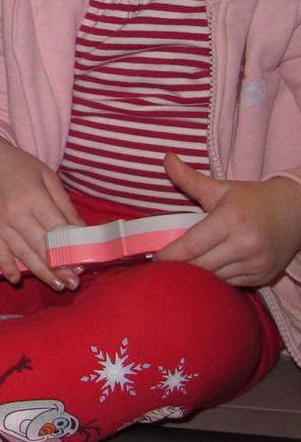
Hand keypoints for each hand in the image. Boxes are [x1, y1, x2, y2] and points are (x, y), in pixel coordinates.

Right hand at [0, 134, 82, 290]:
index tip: (83, 264)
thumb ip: (65, 205)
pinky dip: (5, 266)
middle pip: (41, 245)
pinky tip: (16, 279)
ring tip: (58, 285)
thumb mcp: (48, 178)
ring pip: (23, 253)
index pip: (56, 229)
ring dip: (41, 272)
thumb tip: (82, 232)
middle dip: (59, 266)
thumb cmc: (20, 167)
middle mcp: (15, 212)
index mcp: (33, 197)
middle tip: (75, 282)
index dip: (71, 248)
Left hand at [155, 154, 300, 286]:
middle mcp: (245, 245)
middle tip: (165, 263)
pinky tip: (210, 269)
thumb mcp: (221, 188)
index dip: (170, 254)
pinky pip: (230, 284)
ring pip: (214, 278)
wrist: (295, 213)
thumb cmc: (252, 199)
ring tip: (185, 266)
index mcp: (230, 220)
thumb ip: (190, 178)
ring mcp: (255, 264)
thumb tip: (167, 158)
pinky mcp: (262, 277)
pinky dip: (217, 278)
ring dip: (198, 274)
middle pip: (200, 265)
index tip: (155, 256)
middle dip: (180, 266)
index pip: (192, 245)